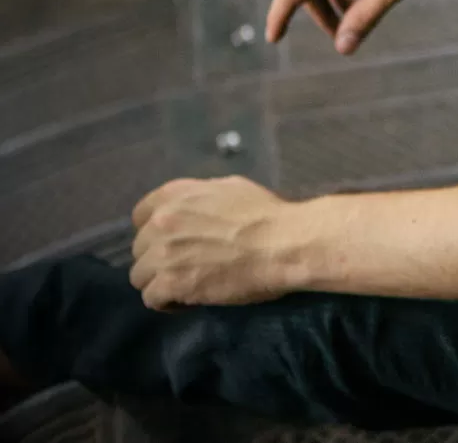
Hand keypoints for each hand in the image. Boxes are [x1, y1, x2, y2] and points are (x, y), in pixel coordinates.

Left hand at [130, 176, 301, 309]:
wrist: (283, 243)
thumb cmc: (266, 215)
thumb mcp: (231, 189)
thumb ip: (201, 198)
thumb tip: (193, 210)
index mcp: (175, 195)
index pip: (141, 216)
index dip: (156, 232)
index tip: (174, 242)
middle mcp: (162, 221)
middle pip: (140, 249)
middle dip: (159, 258)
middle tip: (186, 266)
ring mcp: (163, 253)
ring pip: (140, 276)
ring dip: (161, 282)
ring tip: (186, 286)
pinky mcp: (171, 283)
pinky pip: (151, 298)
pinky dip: (168, 302)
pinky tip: (188, 300)